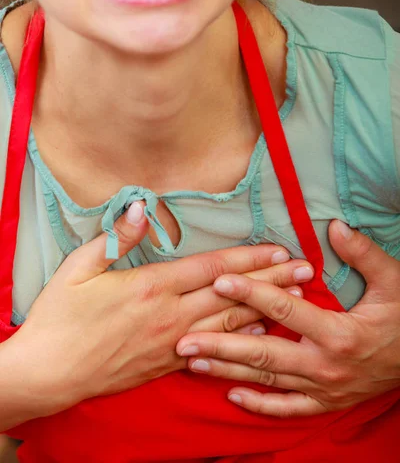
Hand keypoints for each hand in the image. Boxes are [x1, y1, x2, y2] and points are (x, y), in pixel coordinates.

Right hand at [3, 202, 313, 429]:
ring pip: (231, 323)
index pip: (212, 268)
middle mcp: (170, 316)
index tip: (278, 248)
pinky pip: (216, 351)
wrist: (49, 373)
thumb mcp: (80, 268)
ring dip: (267, 307)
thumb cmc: (61, 318)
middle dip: (272, 280)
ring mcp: (172, 343)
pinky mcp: (169, 364)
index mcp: (151, 287)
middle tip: (306, 270)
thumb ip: (118, 237)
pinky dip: (243, 340)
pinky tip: (263, 332)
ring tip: (296, 297)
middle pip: (232, 294)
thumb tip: (144, 207)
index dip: (249, 257)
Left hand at [177, 220, 399, 416]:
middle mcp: (326, 365)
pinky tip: (231, 396)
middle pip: (264, 353)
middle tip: (185, 339)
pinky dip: (259, 406)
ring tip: (193, 363)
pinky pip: (288, 409)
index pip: (285, 310)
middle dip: (221, 345)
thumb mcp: (393, 282)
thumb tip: (335, 226)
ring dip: (228, 372)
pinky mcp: (325, 402)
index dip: (251, 292)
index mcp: (339, 333)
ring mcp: (323, 389)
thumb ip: (363, 254)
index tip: (220, 280)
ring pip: (267, 381)